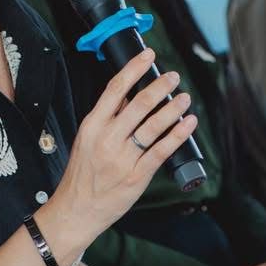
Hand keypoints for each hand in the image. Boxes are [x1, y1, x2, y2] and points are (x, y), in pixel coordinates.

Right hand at [43, 49, 197, 252]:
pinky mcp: (137, 175)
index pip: (115, 88)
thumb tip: (127, 93)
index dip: (134, 68)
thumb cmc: (82, 174)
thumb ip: (108, 116)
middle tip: (174, 76)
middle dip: (160, 86)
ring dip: (172, 108)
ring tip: (184, 97)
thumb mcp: (87, 139)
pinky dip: (178, 134)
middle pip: (139, 104)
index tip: (148, 55)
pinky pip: (162, 150)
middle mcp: (108, 139)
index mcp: (93, 125)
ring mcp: (123, 158)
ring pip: (153, 126)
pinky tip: (188, 124)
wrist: (77, 209)